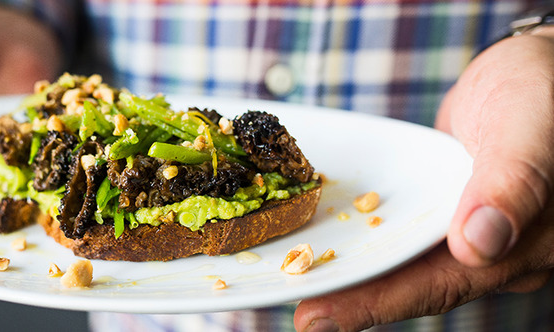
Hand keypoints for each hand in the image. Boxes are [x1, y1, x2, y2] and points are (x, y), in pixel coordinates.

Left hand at [293, 28, 553, 330]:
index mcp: (521, 245)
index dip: (376, 304)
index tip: (319, 318)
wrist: (539, 70)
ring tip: (300, 283)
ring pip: (403, 261)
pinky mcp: (444, 210)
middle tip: (299, 314)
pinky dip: (368, 239)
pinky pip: (403, 231)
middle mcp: (494, 251)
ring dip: (356, 273)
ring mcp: (466, 230)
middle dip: (353, 299)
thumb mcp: (531, 130)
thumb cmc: (544, 92)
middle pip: (413, 283)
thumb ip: (511, 185)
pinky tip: (331, 240)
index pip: (438, 285)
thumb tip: (477, 244)